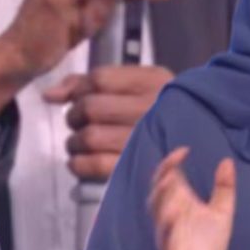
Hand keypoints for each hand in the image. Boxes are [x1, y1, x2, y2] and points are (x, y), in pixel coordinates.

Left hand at [45, 65, 173, 180]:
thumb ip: (91, 82)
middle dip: (75, 116)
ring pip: (90, 137)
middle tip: (78, 123)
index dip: (79, 89)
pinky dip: (79, 164)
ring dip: (75, 142)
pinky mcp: (138, 170)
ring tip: (79, 143)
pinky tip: (80, 161)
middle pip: (91, 107)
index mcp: (154, 82)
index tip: (78, 99)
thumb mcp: (138, 85)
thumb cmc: (162, 111)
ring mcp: (145, 141)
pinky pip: (96, 165)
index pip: (99, 79)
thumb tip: (49, 95)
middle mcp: (151, 109)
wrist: (201, 145)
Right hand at [148, 148, 235, 249]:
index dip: (170, 162)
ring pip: (158, 213)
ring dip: (161, 197)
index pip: (167, 177)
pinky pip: (165, 238)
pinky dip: (167, 227)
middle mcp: (169, 215)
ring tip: (169, 182)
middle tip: (171, 164)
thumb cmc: (210, 243)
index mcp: (179, 202)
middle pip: (158, 191)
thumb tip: (227, 160)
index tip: (184, 150)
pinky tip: (173, 215)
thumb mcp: (222, 212)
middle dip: (162, 176)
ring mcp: (168, 233)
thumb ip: (224, 188)